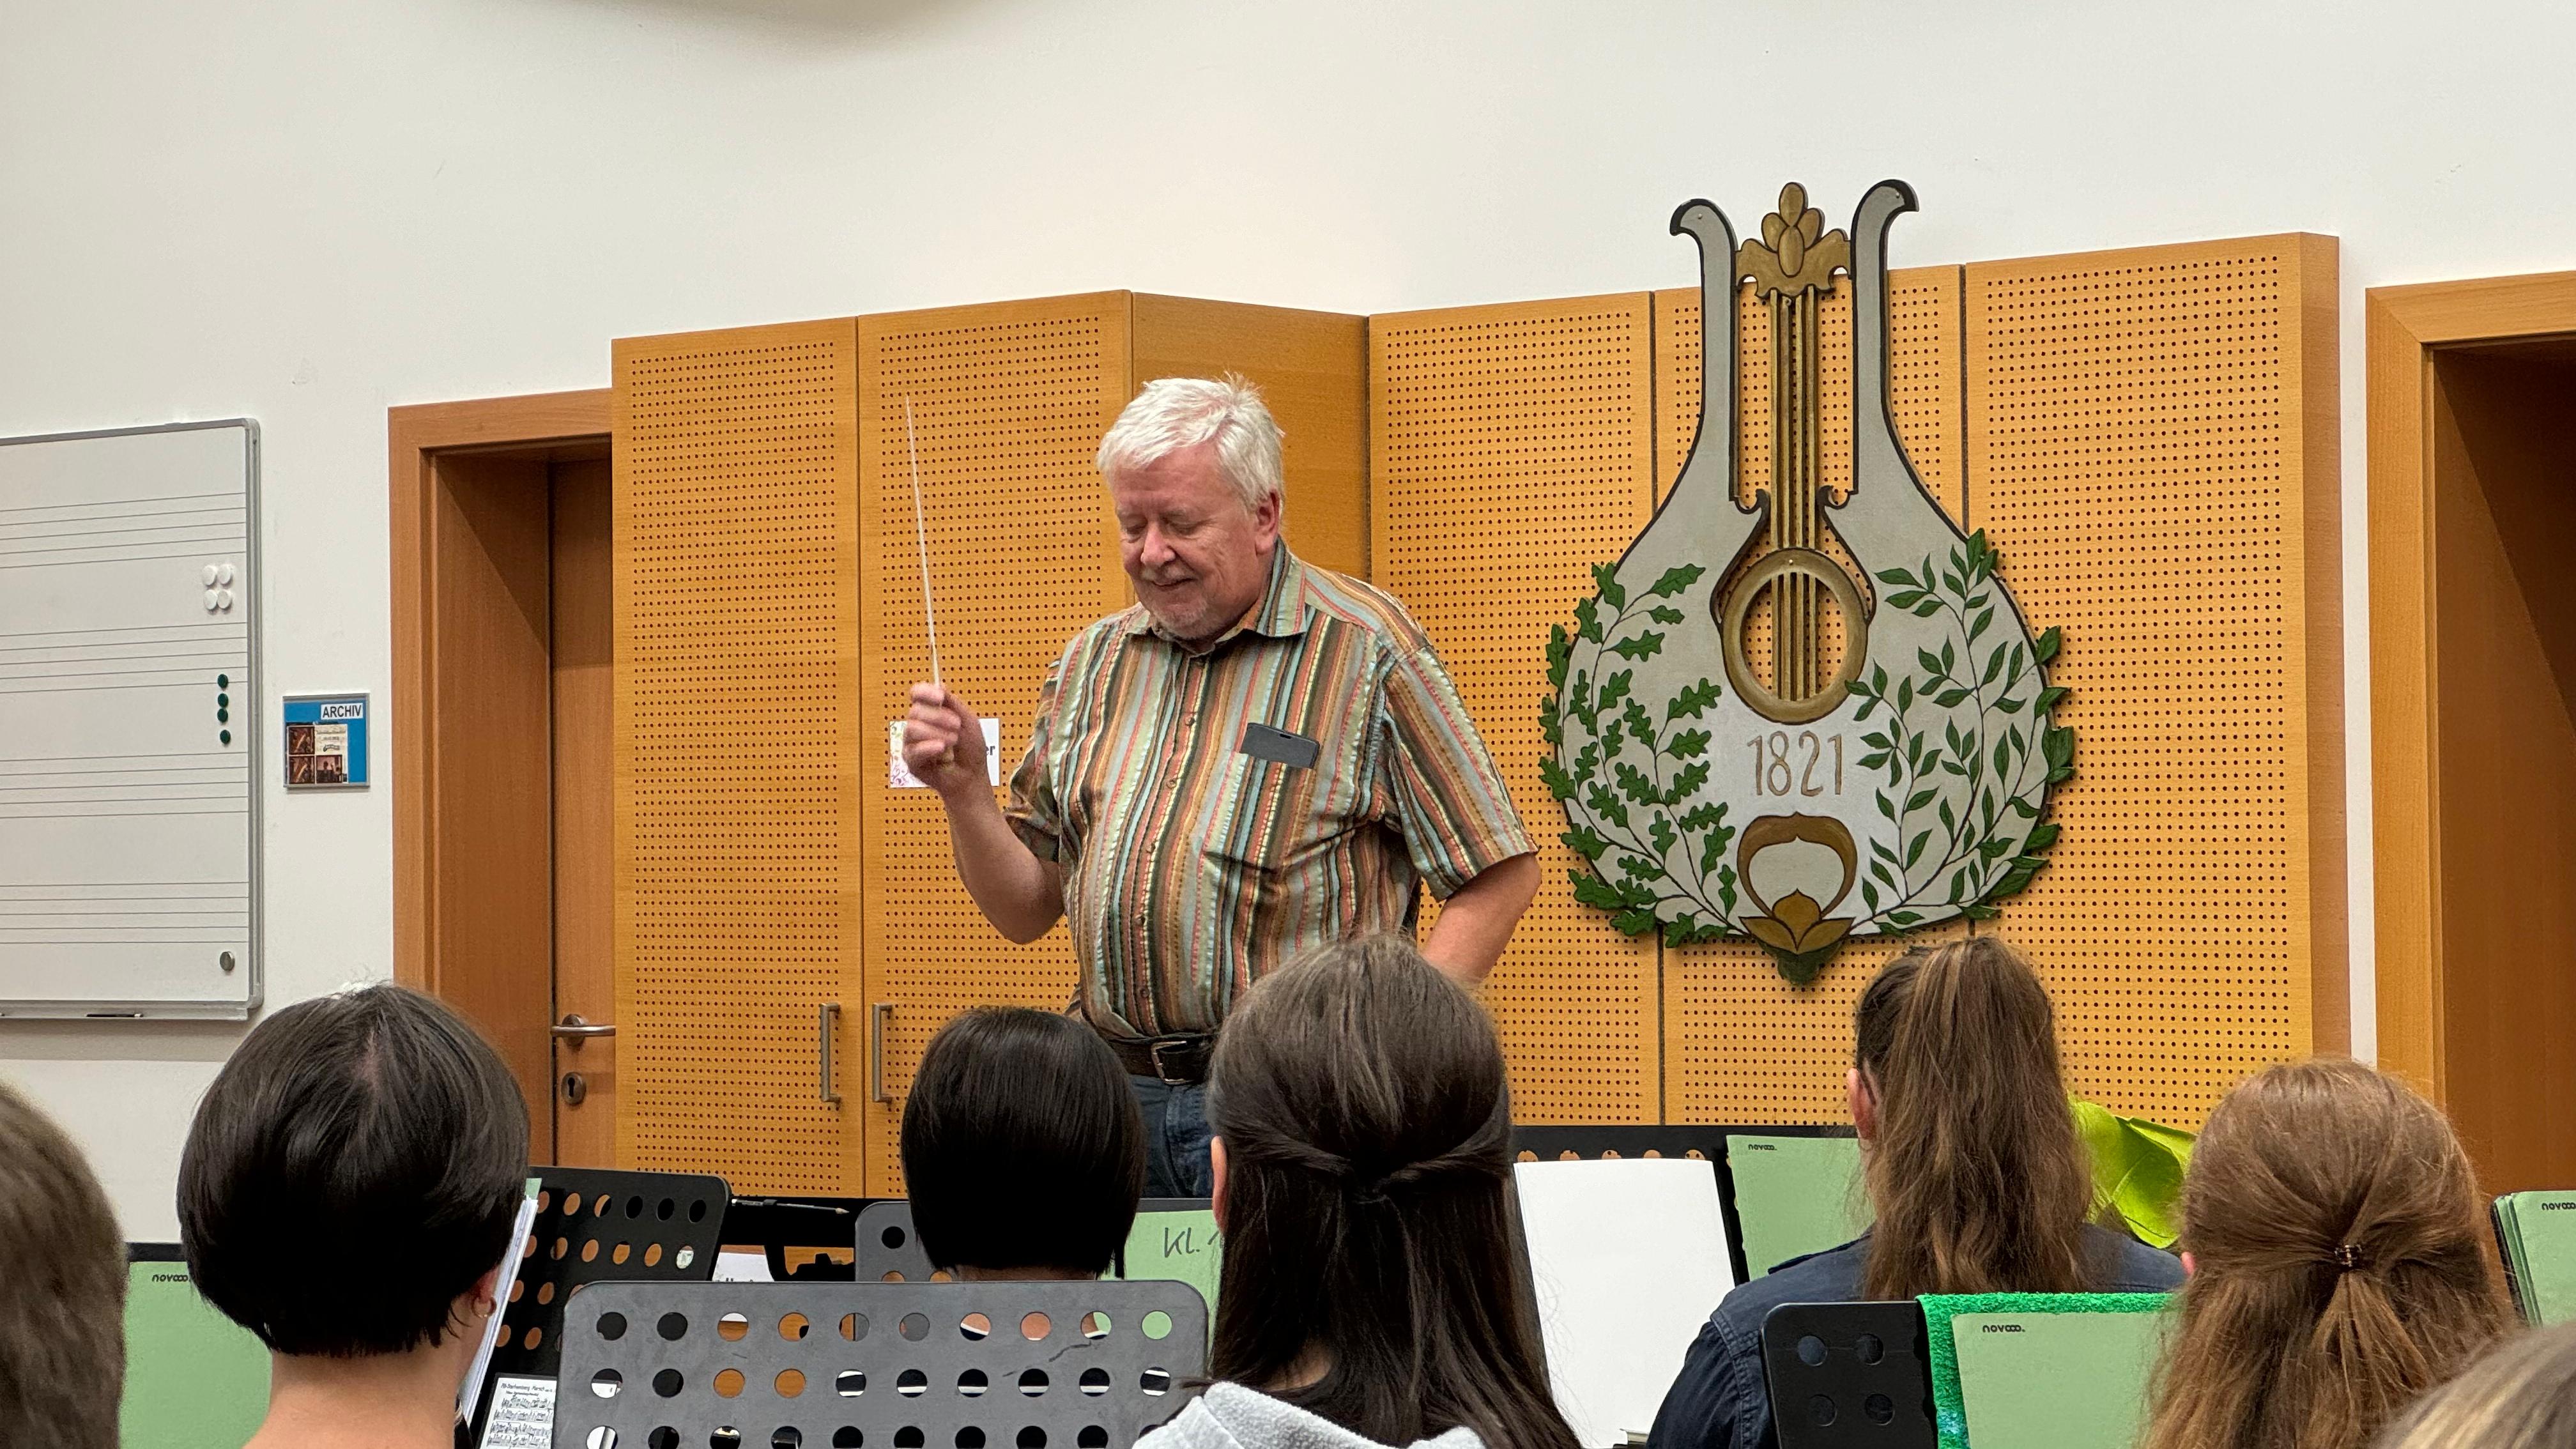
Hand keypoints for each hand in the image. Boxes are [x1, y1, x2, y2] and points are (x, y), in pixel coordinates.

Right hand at [905, 683, 989, 799]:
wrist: (972, 776)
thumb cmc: (971, 750)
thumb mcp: (968, 721)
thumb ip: (953, 704)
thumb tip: (939, 684)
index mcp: (930, 712)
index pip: (917, 694)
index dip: (925, 692)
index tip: (939, 697)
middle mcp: (918, 725)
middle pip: (916, 711)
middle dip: (939, 717)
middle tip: (957, 726)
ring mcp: (912, 743)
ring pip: (912, 728)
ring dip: (936, 733)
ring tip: (953, 742)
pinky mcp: (911, 761)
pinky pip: (913, 750)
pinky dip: (928, 748)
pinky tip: (941, 750)